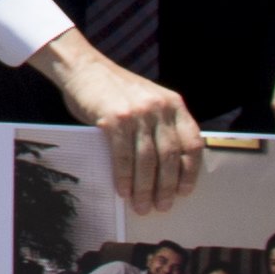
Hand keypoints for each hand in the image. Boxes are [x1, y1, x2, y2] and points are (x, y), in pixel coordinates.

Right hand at [50, 39, 204, 210]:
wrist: (82, 67)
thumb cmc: (114, 89)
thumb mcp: (147, 100)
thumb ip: (160, 125)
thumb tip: (165, 169)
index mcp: (173, 104)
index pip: (192, 144)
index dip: (190, 171)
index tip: (184, 191)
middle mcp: (159, 108)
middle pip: (170, 157)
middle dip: (167, 187)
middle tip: (162, 206)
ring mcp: (137, 113)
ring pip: (148, 160)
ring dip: (145, 188)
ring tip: (142, 206)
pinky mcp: (114, 119)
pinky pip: (123, 156)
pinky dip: (124, 177)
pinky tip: (123, 191)